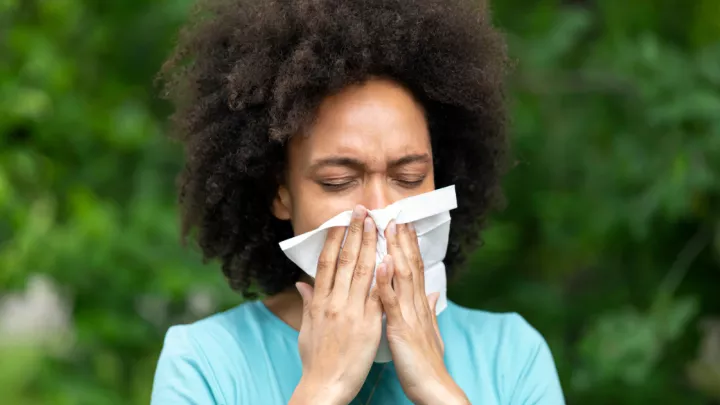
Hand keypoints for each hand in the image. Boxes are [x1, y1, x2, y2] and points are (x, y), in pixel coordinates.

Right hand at [289, 206, 382, 404]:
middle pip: (345, 260)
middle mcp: (334, 302)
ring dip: (370, 245)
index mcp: (319, 301)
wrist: (324, 386)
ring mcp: (351, 312)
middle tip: (363, 210)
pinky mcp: (368, 325)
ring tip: (377, 224)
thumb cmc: (315, 360)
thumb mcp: (306, 329)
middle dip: (355, 233)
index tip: (341, 220)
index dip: (334, 239)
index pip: (326, 262)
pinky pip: (377, 296)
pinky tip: (389, 258)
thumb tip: (301, 283)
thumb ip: (307, 302)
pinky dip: (383, 276)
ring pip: (361, 271)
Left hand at [377, 221, 469, 404]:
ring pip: (403, 276)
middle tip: (395, 215)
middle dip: (403, 240)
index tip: (402, 225)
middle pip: (410, 265)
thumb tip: (434, 293)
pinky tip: (382, 263)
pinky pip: (392, 301)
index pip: (414, 269)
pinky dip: (387, 282)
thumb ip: (429, 310)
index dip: (408, 246)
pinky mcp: (401, 327)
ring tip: (390, 228)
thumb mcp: (429, 332)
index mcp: (419, 305)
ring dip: (396, 250)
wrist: (434, 388)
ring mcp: (410, 314)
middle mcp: (417, 304)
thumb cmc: (427, 363)